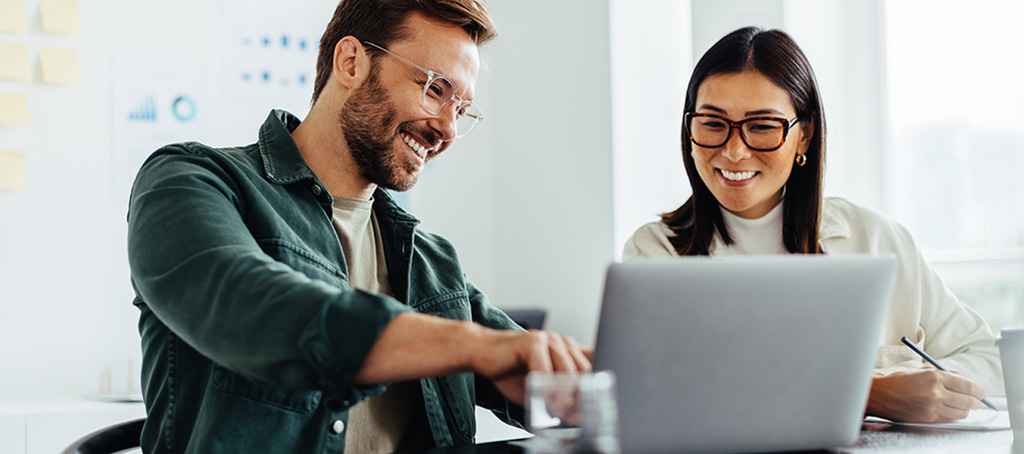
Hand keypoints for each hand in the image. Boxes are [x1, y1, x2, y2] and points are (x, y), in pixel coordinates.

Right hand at [471, 329, 591, 404]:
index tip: (590, 409)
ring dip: (563, 396)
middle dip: (580, 397)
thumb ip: (558, 394)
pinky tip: (540, 399)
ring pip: (567, 372)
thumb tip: (576, 414)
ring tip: (558, 412)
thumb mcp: (540, 385)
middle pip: (584, 371)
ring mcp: (548, 339)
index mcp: (567, 349)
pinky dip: (544, 389)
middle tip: (574, 417)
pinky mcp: (532, 341)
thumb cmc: (509, 369)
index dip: (594, 387)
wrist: (481, 352)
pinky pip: (545, 370)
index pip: (593, 365)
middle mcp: (561, 342)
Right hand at [866, 368, 986, 422]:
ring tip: (961, 405)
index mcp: (934, 376)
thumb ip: (944, 373)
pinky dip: (952, 415)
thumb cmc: (898, 381)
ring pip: (961, 413)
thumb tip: (963, 379)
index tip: (981, 391)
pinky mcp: (927, 419)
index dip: (978, 390)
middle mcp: (935, 393)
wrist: (879, 394)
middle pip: (968, 401)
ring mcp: (932, 408)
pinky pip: (949, 419)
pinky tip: (948, 409)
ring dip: (964, 409)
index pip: (967, 385)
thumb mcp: (921, 370)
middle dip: (976, 401)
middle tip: (976, 400)